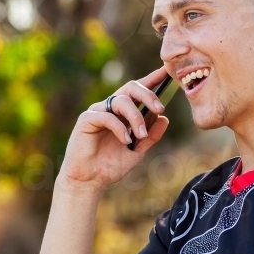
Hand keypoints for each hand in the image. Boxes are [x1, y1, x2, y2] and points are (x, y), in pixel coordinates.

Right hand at [59, 67, 169, 190]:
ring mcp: (98, 112)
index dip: (152, 79)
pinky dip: (120, 127)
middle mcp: (111, 108)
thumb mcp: (137, 152)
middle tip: (160, 109)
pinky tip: (125, 140)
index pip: (138, 91)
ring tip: (141, 135)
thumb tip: (164, 119)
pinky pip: (107, 116)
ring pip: (121, 101)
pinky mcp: (87, 119)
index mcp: (124, 113)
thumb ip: (151, 137)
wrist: (90, 180)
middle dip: (148, 95)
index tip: (166, 72)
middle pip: (131, 88)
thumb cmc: (110, 165)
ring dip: (136, 117)